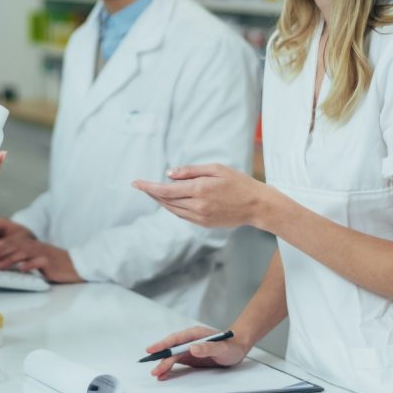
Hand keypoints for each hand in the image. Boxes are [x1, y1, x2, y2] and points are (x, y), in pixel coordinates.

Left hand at [0, 235, 81, 282]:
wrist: (74, 264)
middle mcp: (36, 247)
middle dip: (0, 254)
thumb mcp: (37, 257)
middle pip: (15, 247)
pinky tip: (22, 269)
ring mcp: (43, 254)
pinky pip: (38, 262)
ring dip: (10, 259)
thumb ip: (23, 254)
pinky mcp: (50, 262)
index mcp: (32, 245)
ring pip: (24, 253)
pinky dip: (29, 265)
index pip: (12, 244)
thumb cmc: (54, 263)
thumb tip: (4, 253)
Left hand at [133, 164, 267, 228]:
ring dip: (160, 201)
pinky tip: (169, 200)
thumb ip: (191, 171)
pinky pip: (182, 215)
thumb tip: (168, 174)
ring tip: (152, 192)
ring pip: (172, 209)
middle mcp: (197, 206)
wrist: (257, 206)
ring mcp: (200, 217)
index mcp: (199, 190)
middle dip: (151, 193)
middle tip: (140, 185)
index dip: (148, 187)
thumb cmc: (238, 182)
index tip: (135, 183)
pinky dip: (172, 207)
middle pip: (166, 201)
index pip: (165, 190)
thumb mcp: (216, 168)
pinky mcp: (204, 223)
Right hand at [144, 325, 250, 379]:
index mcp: (194, 334)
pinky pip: (177, 361)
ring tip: (156, 374)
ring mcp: (189, 348)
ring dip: (164, 364)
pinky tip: (164, 374)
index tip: (152, 349)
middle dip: (161, 358)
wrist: (237, 349)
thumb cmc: (231, 345)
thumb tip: (192, 348)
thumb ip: (207, 347)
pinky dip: (170, 367)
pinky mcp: (190, 356)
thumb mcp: (222, 348)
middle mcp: (189, 340)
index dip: (163, 344)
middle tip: (153, 369)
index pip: (175, 339)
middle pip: (172, 349)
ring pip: (172, 356)